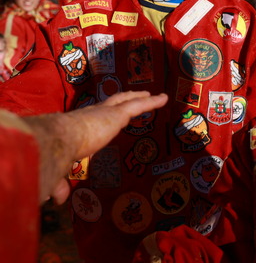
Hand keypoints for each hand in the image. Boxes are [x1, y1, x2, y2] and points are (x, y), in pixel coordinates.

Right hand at [26, 91, 167, 203]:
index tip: (105, 124)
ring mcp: (104, 112)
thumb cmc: (54, 156)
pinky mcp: (116, 115)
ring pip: (125, 100)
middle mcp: (91, 114)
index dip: (100, 122)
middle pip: (111, 103)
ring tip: (149, 95)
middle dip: (122, 99)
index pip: (91, 122)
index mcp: (78, 125)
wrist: (56, 141)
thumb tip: (57, 199)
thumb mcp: (59, 170)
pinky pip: (139, 106)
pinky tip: (164, 99)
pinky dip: (152, 102)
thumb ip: (60, 183)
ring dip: (138, 97)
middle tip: (133, 97)